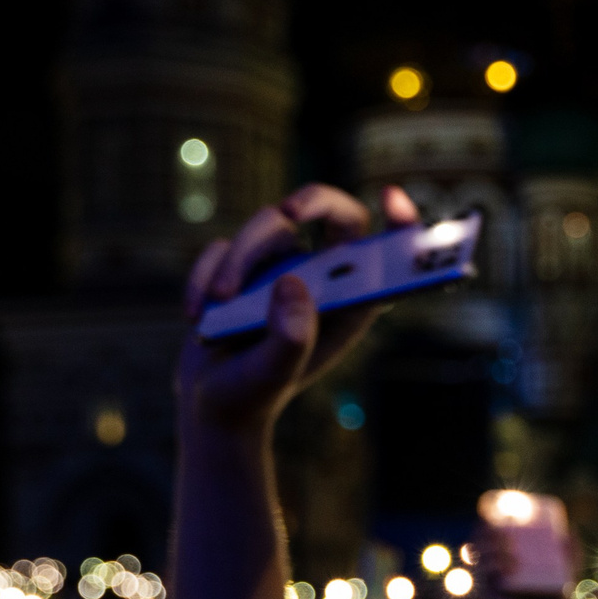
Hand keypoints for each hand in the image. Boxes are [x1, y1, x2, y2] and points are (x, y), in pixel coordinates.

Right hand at [175, 184, 417, 430]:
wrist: (210, 400)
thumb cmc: (255, 391)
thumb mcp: (273, 374)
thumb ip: (289, 337)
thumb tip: (292, 282)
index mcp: (351, 302)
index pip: (387, 254)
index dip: (400, 222)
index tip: (391, 197)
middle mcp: (323, 277)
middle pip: (335, 214)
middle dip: (314, 202)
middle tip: (288, 212)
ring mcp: (281, 266)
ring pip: (270, 226)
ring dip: (240, 258)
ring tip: (220, 299)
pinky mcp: (241, 265)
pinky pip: (224, 248)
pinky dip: (205, 275)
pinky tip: (197, 313)